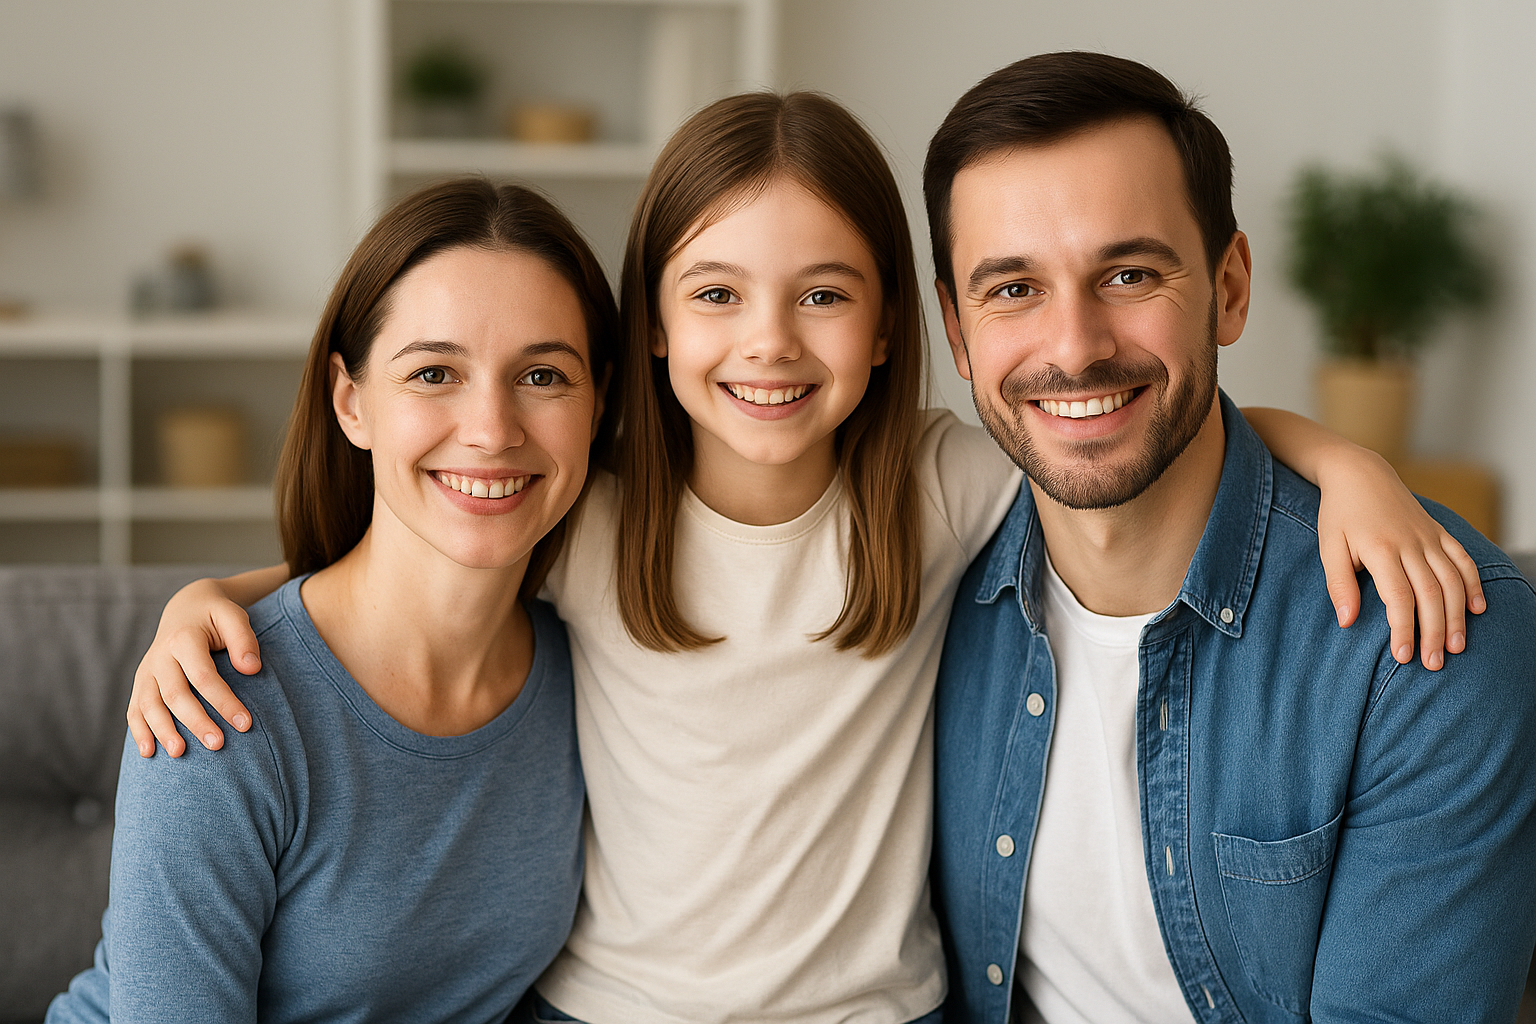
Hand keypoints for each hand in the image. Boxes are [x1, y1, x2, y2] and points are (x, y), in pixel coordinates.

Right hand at [127, 577, 259, 756]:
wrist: (186, 608)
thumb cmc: (216, 616)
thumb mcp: (233, 616)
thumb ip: (243, 640)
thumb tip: (251, 669)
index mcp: (184, 638)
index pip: (203, 676)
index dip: (224, 701)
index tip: (246, 723)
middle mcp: (160, 656)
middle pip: (175, 694)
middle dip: (196, 721)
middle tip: (217, 745)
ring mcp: (147, 671)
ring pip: (149, 704)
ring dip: (163, 730)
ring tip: (180, 753)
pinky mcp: (141, 682)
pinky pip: (134, 709)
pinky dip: (139, 731)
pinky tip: (149, 753)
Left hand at [1317, 447, 1484, 670]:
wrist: (1360, 473)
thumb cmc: (1339, 514)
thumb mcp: (1329, 547)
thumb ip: (1339, 584)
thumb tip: (1347, 622)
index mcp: (1381, 549)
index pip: (1399, 597)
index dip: (1403, 629)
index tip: (1403, 656)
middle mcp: (1411, 543)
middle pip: (1431, 594)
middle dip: (1435, 632)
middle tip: (1434, 663)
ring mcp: (1429, 537)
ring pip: (1452, 581)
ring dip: (1457, 616)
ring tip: (1456, 646)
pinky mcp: (1439, 532)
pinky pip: (1463, 559)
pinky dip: (1473, 584)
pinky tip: (1476, 609)